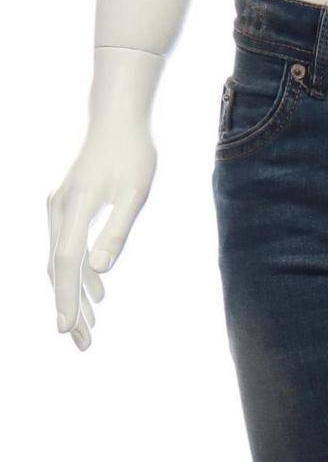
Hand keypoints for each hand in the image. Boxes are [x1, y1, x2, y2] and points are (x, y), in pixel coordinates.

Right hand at [46, 121, 156, 351]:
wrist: (117, 118)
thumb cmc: (133, 152)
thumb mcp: (136, 192)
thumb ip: (118, 230)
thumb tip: (100, 270)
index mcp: (76, 208)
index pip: (65, 263)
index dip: (65, 298)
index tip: (66, 330)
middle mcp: (60, 210)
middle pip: (58, 269)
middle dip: (68, 307)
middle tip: (81, 343)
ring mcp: (59, 207)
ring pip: (61, 260)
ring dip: (74, 293)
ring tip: (90, 326)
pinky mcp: (66, 205)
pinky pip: (67, 246)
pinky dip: (79, 271)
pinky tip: (98, 291)